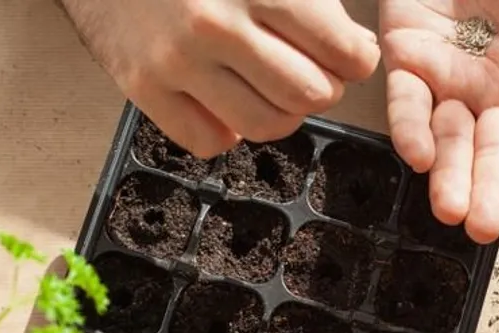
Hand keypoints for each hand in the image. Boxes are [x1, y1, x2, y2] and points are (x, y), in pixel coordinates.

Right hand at [63, 0, 380, 157]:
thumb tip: (355, 49)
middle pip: (311, 95)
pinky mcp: (142, 86)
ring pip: (265, 125)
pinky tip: (224, 99)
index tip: (347, 54)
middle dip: (322, 87)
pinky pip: (207, 141)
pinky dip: (225, 130)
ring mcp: (177, 61)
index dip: (356, 59)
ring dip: (279, 113)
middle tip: (309, 70)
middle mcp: (217, 25)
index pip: (344, 53)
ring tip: (269, 86)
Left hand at [381, 0, 498, 242]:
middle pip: (495, 152)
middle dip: (489, 191)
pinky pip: (406, 101)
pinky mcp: (406, 58)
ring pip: (450, 138)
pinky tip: (417, 157)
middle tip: (484, 229)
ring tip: (449, 212)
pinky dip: (410, 128)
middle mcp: (494, 90)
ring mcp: (449, 78)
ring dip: (449, 177)